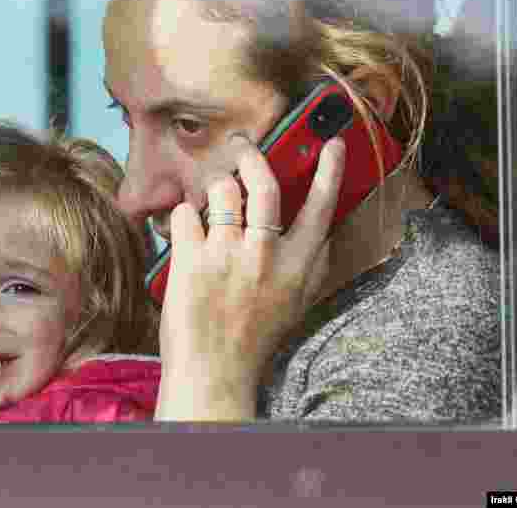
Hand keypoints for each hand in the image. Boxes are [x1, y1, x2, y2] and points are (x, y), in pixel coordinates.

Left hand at [155, 135, 344, 420]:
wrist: (213, 372)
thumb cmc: (254, 339)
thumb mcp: (296, 303)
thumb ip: (311, 266)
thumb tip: (323, 232)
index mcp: (296, 265)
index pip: (320, 208)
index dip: (329, 172)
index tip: (332, 144)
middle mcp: (264, 255)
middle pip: (264, 183)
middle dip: (251, 155)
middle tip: (241, 146)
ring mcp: (226, 255)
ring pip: (222, 190)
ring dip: (214, 186)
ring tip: (211, 199)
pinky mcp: (191, 260)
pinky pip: (186, 213)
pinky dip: (184, 216)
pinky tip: (186, 232)